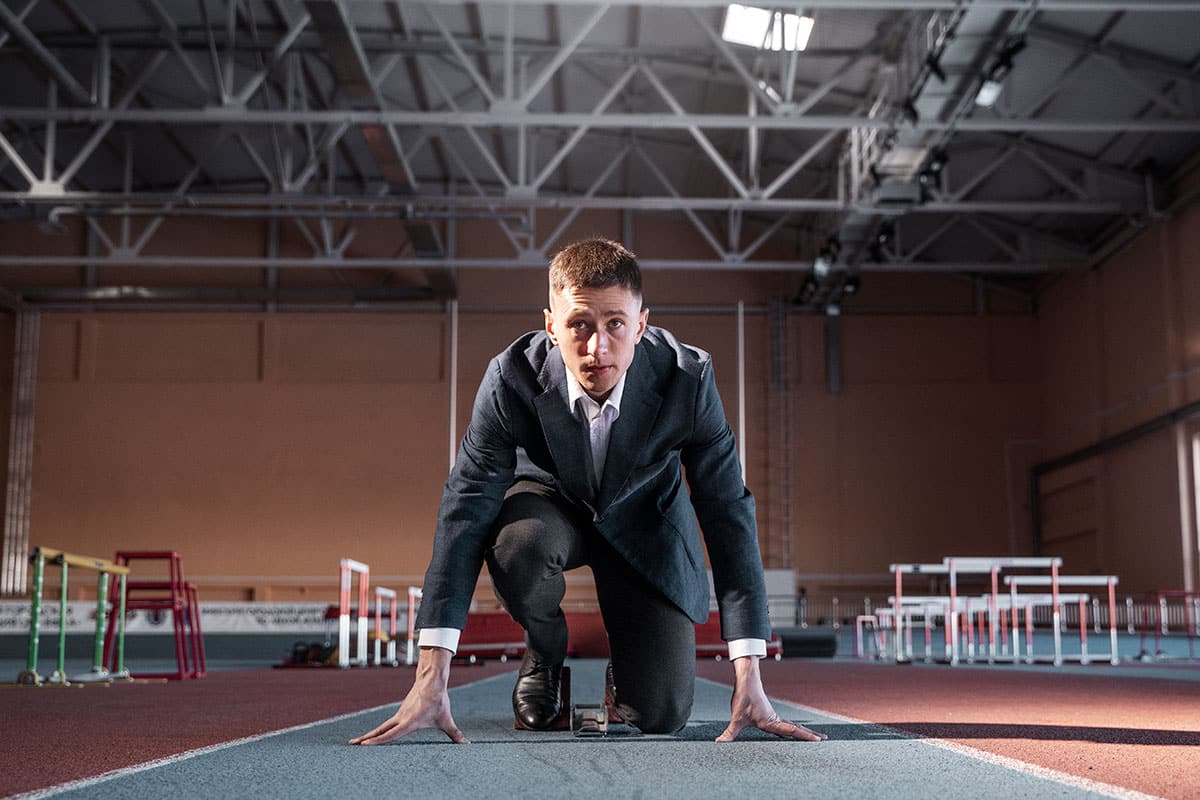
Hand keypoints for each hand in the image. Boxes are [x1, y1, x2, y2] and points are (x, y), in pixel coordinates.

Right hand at [349, 647, 468, 744]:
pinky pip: (386, 724)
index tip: (364, 745)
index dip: (378, 741)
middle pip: (380, 730)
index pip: (391, 734)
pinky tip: (372, 736)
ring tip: (356, 743)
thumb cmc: (439, 700)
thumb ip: (455, 734)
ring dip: (369, 735)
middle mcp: (401, 718)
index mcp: (409, 721)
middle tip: (351, 745)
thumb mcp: (446, 719)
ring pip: (381, 727)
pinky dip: (377, 731)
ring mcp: (399, 714)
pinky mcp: (400, 712)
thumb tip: (466, 744)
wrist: (432, 680)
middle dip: (365, 739)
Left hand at [716, 655, 826, 742]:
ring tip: (817, 736)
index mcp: (770, 722)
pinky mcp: (771, 715)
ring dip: (804, 731)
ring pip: (793, 726)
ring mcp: (774, 717)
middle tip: (825, 739)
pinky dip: (795, 728)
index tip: (817, 739)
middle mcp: (775, 719)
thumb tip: (719, 743)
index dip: (804, 736)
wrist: (746, 680)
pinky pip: (786, 724)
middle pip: (796, 729)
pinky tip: (796, 732)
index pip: (791, 730)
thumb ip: (729, 733)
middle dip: (810, 735)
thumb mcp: (736, 718)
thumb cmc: (743, 697)